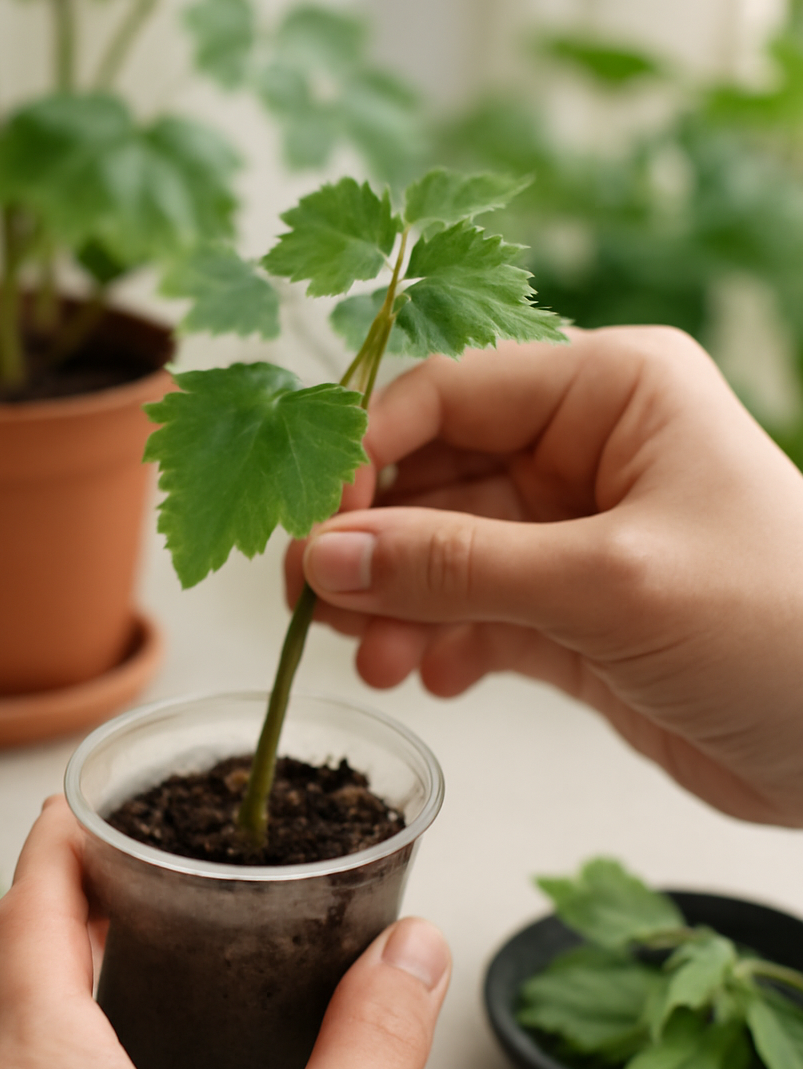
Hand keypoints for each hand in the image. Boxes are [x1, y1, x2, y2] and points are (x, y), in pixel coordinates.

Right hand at [288, 326, 802, 827]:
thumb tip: (324, 558)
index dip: (367, 454)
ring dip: (395, 602)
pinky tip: (431, 678)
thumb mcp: (609, 584)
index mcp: (608, 390)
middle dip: (372, 543)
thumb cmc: (778, 625)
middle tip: (312, 608)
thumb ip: (457, 567)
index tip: (313, 530)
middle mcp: (586, 450)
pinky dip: (440, 643)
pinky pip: (474, 612)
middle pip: (432, 476)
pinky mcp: (573, 615)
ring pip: (443, 552)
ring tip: (371, 661)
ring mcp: (575, 535)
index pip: (449, 393)